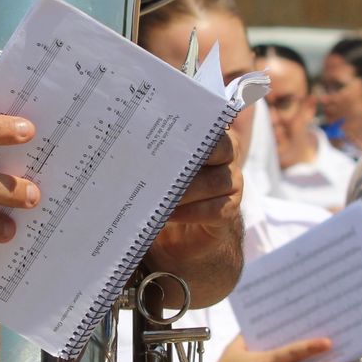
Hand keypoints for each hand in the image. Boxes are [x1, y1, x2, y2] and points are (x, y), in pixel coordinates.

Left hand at [150, 131, 241, 264]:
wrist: (182, 233)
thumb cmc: (166, 191)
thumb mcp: (160, 171)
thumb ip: (155, 155)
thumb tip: (130, 145)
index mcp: (213, 141)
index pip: (211, 128)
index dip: (194, 130)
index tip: (169, 134)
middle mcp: (227, 160)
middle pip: (221, 150)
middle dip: (189, 158)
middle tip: (160, 166)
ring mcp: (231, 185)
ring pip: (215, 182)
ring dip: (184, 190)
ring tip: (157, 195)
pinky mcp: (229, 211)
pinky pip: (214, 209)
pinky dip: (189, 212)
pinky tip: (168, 214)